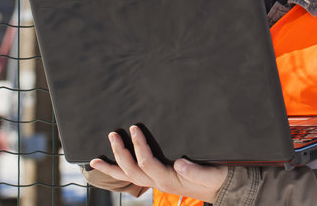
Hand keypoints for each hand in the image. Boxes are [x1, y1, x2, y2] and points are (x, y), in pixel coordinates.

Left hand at [89, 126, 227, 202]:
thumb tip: (180, 162)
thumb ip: (196, 170)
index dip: (139, 146)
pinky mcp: (158, 178)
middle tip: (112, 134)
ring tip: (95, 160)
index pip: (148, 162)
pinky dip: (119, 172)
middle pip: (132, 171)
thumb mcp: (212, 174)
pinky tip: (111, 166)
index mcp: (169, 178)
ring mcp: (156, 181)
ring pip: (129, 177)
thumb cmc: (216, 179)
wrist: (221, 188)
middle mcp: (159, 181)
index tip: (134, 128)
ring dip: (112, 167)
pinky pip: (134, 176)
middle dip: (120, 153)